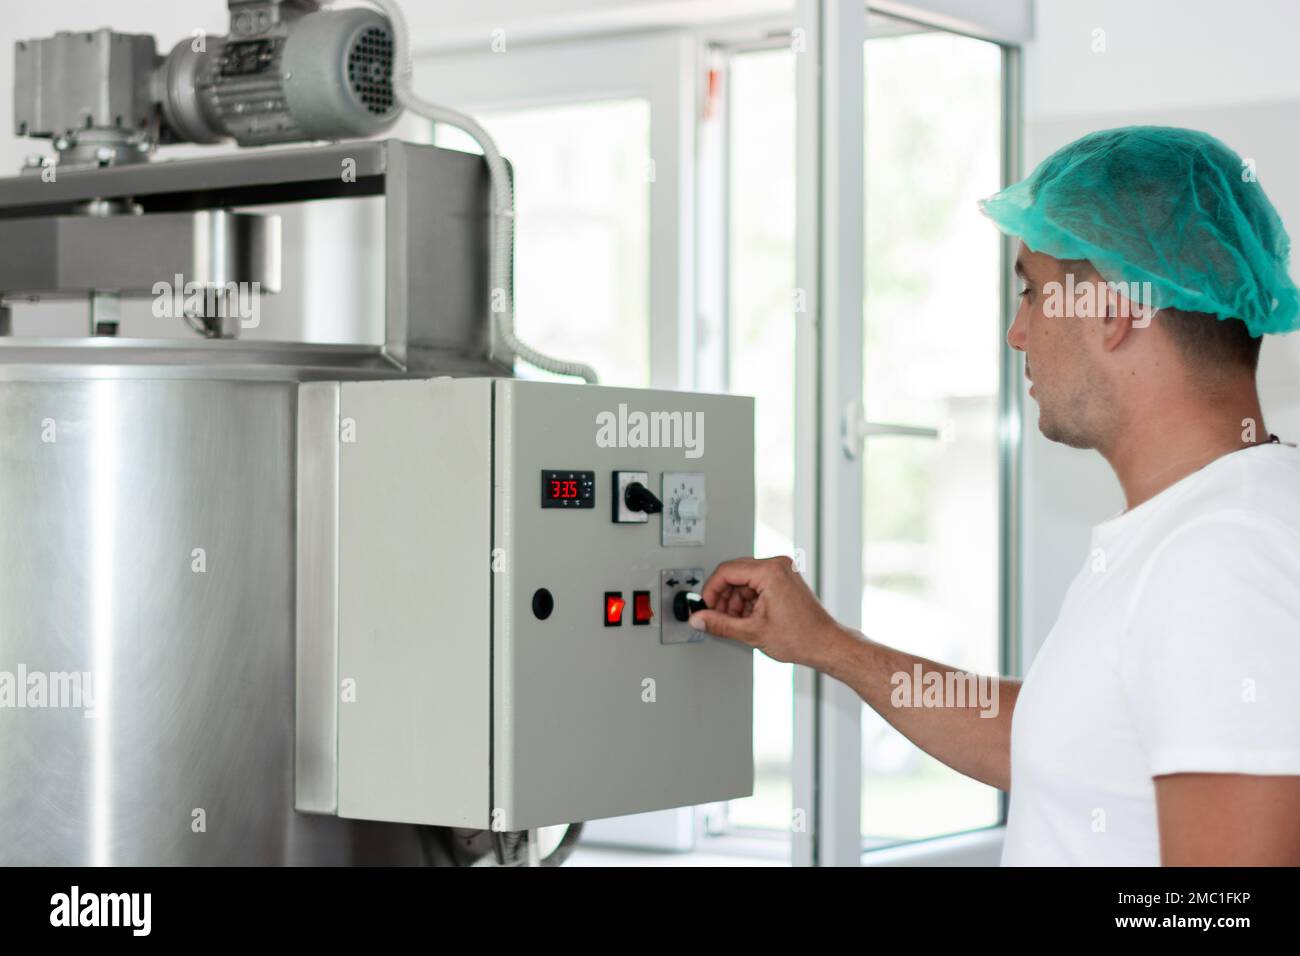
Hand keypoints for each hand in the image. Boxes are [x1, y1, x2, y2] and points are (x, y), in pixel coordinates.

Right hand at [689, 556, 852, 668]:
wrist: (826, 645)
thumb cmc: (802, 637)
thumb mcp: (752, 632)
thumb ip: (720, 624)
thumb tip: (699, 618)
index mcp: (770, 571)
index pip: (726, 571)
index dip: (710, 590)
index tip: (704, 606)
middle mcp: (777, 566)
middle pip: (734, 574)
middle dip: (723, 597)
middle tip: (716, 616)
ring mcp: (783, 572)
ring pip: (744, 580)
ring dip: (735, 601)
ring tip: (734, 622)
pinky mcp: (785, 580)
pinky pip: (757, 584)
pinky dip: (747, 601)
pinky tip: (746, 619)